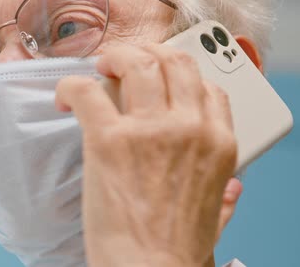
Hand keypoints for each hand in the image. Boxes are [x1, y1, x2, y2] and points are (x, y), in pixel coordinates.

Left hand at [55, 45, 237, 266]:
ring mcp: (149, 130)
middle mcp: (189, 127)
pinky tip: (64, 98)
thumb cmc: (178, 252)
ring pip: (135, 64)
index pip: (208, 87)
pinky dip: (71, 87)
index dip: (182, 74)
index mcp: (220, 144)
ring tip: (99, 67)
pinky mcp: (108, 140)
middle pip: (173, 62)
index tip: (162, 76)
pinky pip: (86, 93)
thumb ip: (226, 198)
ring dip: (114, 58)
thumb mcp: (215, 219)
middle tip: (126, 61)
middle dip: (149, 53)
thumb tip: (235, 189)